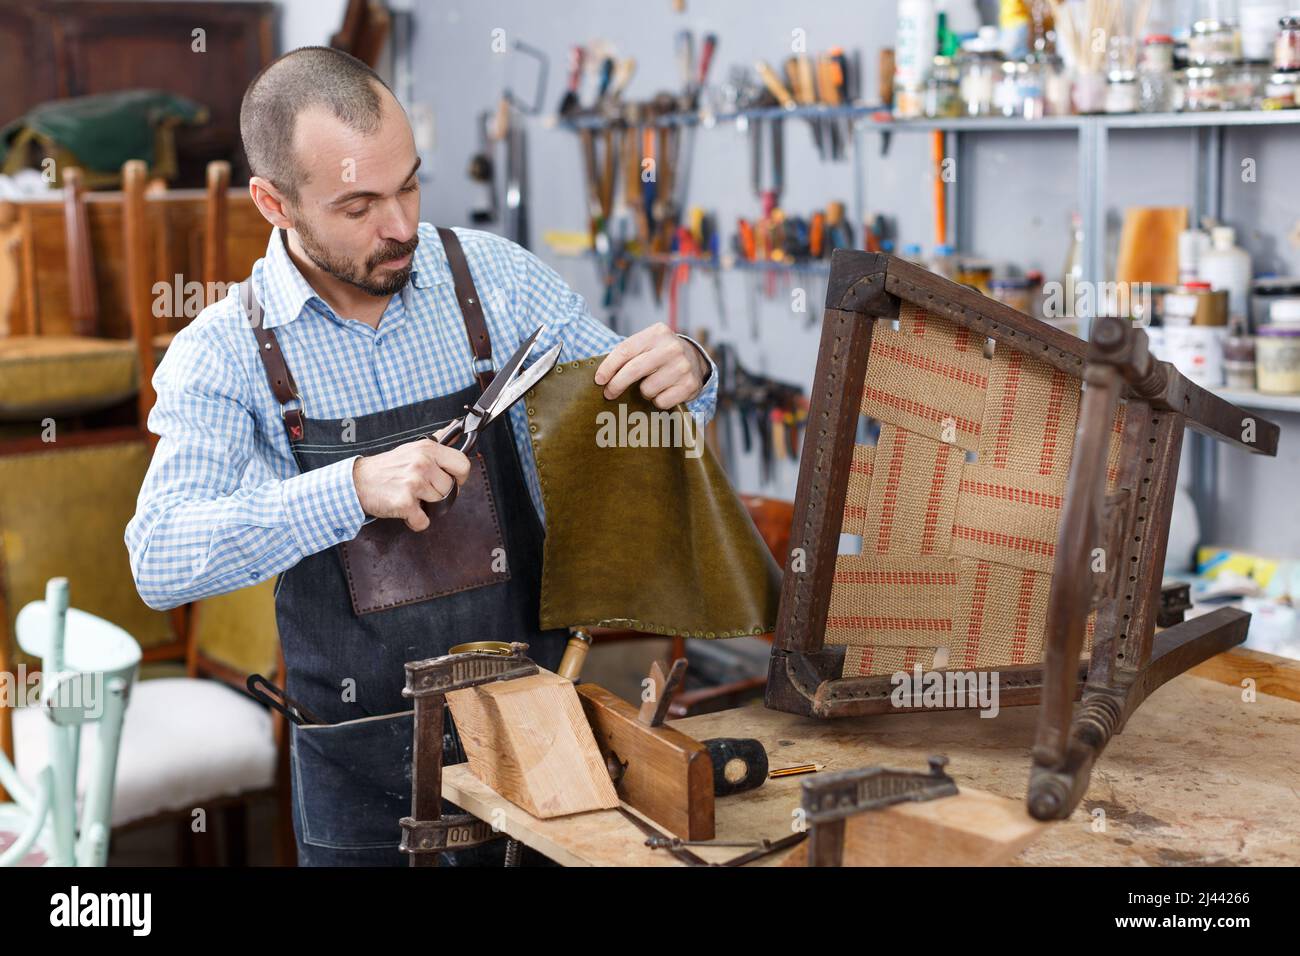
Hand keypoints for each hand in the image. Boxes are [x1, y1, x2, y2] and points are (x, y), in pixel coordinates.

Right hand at [352, 429, 469, 531]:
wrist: (358, 481)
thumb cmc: (388, 467)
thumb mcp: (413, 448)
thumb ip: (437, 441)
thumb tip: (455, 427)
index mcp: (428, 449)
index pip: (463, 464)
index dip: (460, 477)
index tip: (451, 480)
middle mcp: (422, 463)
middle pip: (451, 489)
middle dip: (439, 494)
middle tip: (422, 491)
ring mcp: (414, 483)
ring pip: (440, 505)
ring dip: (427, 507)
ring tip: (411, 498)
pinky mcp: (405, 502)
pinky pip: (423, 521)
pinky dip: (416, 521)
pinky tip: (406, 511)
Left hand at [593, 323, 709, 408]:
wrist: (694, 360)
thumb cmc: (660, 354)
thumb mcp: (647, 345)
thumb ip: (627, 355)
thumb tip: (601, 378)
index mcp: (657, 333)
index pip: (625, 350)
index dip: (608, 367)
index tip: (599, 380)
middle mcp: (671, 348)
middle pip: (634, 370)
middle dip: (617, 384)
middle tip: (609, 393)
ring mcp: (682, 366)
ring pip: (647, 389)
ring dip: (644, 392)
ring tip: (651, 385)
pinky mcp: (689, 385)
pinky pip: (661, 401)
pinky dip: (658, 401)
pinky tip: (664, 391)